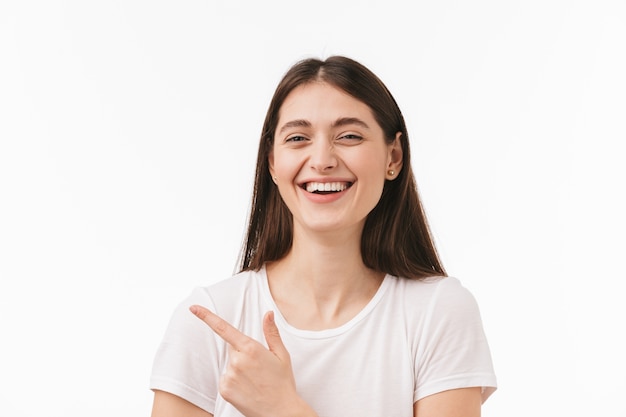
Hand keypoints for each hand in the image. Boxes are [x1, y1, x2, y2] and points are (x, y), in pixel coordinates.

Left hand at [189, 305, 316, 416]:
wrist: (281, 412)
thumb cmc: (283, 382)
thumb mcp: (282, 355)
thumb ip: (271, 332)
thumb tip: (268, 313)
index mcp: (251, 348)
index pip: (224, 328)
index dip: (206, 317)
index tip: (193, 308)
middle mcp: (237, 360)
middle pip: (233, 349)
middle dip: (243, 354)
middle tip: (259, 368)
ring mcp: (230, 376)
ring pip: (230, 365)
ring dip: (239, 370)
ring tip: (255, 381)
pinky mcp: (225, 389)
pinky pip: (226, 379)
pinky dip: (234, 383)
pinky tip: (247, 389)